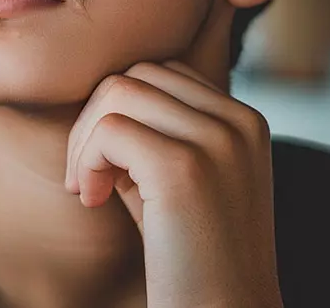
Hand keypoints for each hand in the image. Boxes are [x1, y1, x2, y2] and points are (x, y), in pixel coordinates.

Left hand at [65, 60, 283, 307]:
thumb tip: (100, 94)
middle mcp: (238, 122)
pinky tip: (92, 199)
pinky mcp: (184, 169)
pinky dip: (86, 161)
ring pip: (118, 92)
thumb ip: (155, 128)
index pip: (162, 72)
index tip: (109, 162)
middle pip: (137, 74)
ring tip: (88, 188)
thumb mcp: (181, 178)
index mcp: (244, 120)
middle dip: (96, 118)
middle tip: (87, 176)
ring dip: (86, 139)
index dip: (121, 110)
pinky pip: (109, 130)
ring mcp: (216, 142)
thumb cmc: (190, 258)